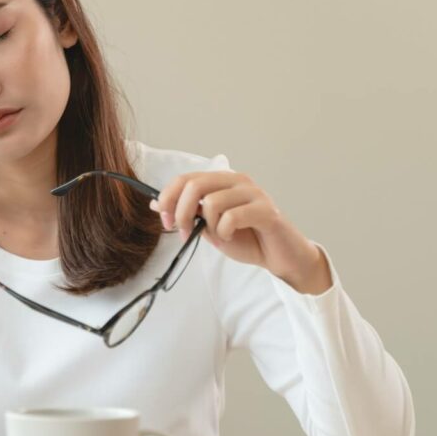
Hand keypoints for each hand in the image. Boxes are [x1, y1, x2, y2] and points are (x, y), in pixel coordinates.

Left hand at [148, 171, 330, 293]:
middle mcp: (237, 181)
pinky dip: (224, 232)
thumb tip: (157, 204)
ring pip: (212, 202)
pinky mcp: (266, 210)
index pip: (185, 178)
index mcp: (221, 181)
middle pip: (194, 185)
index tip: (164, 220)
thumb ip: (189, 213)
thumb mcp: (209, 227)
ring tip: (219, 237)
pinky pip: (232, 217)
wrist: (279, 257)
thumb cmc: (247, 239)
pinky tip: (231, 237)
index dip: (168, 198)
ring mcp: (253, 193)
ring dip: (209, 227)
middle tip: (183, 233)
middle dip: (181, 213)